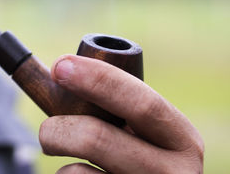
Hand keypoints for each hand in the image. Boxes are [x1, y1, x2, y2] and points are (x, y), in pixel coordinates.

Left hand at [39, 55, 203, 173]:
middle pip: (98, 139)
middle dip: (61, 126)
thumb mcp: (148, 134)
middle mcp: (175, 173)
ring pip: (77, 172)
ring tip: (63, 153)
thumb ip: (123, 111)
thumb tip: (65, 70)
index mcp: (183, 140)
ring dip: (59, 158)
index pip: (142, 104)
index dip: (98, 80)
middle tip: (46, 128)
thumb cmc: (140, 156)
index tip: (62, 66)